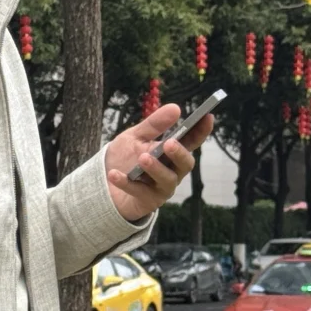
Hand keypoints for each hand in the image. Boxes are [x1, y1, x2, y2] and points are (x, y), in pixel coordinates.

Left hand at [104, 102, 213, 221]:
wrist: (102, 183)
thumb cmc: (124, 158)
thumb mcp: (135, 136)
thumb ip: (154, 124)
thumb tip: (176, 108)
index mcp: (172, 153)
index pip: (191, 142)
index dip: (201, 131)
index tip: (208, 116)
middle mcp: (172, 172)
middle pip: (185, 164)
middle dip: (179, 154)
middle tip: (169, 143)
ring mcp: (161, 189)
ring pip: (166, 180)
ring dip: (156, 169)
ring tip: (143, 158)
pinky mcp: (147, 202)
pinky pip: (138, 192)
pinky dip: (126, 182)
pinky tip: (114, 174)